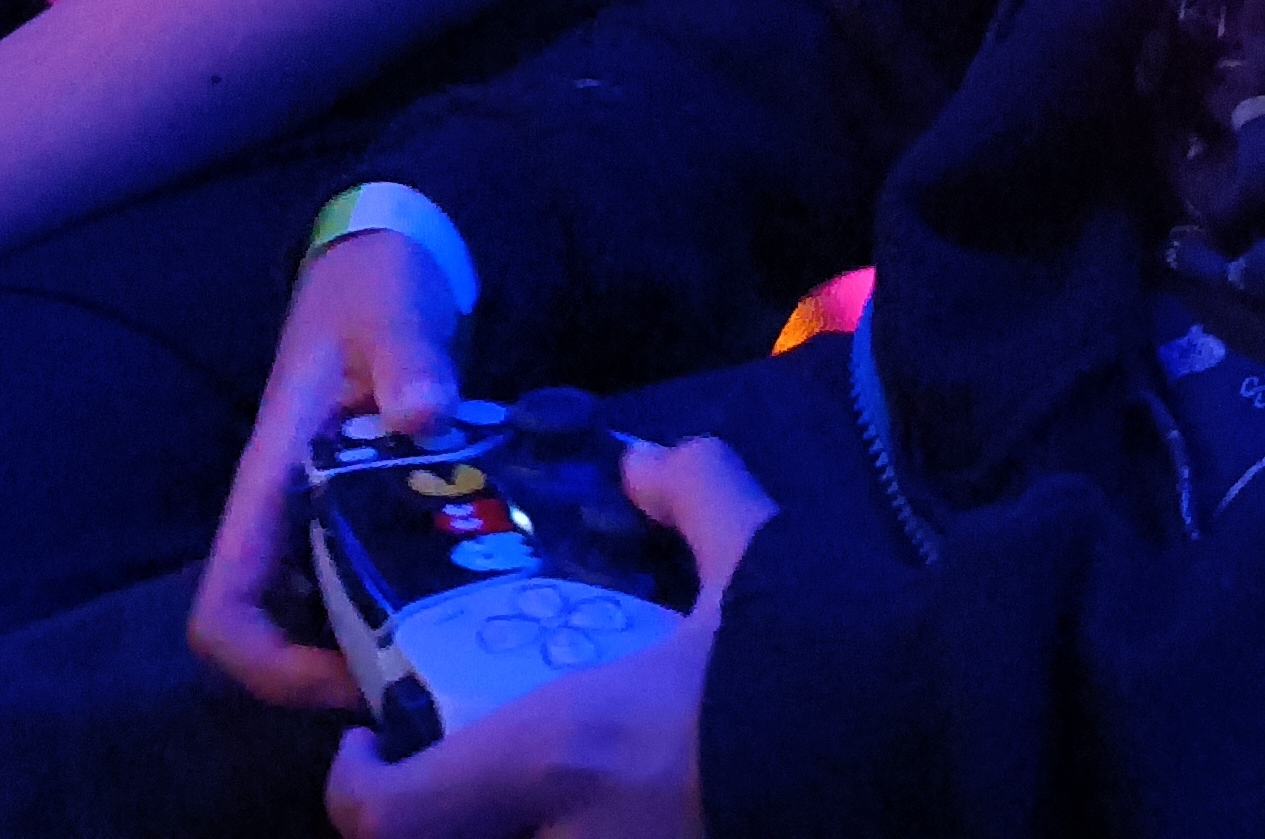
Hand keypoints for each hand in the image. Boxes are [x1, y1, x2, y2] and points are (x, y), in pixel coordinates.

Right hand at [191, 228, 468, 712]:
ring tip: (461, 651)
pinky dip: (409, 604)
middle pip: (274, 637)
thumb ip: (409, 356)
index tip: (352, 673)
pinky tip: (473, 599)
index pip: (224, 610)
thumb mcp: (394, 310)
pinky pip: (370, 582)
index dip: (270, 667)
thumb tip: (423, 414)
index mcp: (271, 478)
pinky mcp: (365, 507)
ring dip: (378, 644)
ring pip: (322, 619)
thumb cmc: (375, 285)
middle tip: (433, 679)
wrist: (385, 256)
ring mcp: (323, 514)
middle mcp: (287, 513)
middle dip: (338, 675)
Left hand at [322, 437, 776, 838]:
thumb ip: (694, 490)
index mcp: (553, 761)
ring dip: (510, 828)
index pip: (386, 819)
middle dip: (436, 822)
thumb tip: (648, 463)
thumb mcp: (752, 555)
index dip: (354, 786)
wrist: (909, 762)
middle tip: (454, 765)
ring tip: (532, 794)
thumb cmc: (802, 666)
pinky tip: (616, 814)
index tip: (369, 736)